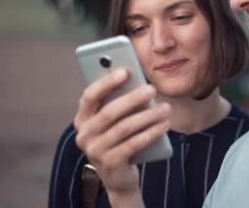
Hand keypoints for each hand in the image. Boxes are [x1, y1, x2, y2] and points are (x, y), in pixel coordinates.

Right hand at [74, 68, 170, 204]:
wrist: (119, 177)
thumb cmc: (119, 140)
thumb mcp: (115, 122)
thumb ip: (118, 103)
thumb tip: (137, 81)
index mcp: (82, 119)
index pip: (89, 96)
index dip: (107, 82)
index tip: (126, 71)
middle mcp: (84, 135)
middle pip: (109, 112)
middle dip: (133, 98)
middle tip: (152, 89)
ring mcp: (95, 151)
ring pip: (124, 128)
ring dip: (147, 116)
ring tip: (165, 108)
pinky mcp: (110, 164)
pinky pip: (133, 144)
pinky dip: (151, 133)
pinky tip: (164, 125)